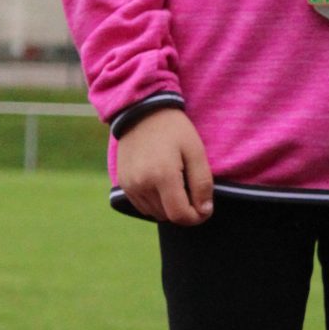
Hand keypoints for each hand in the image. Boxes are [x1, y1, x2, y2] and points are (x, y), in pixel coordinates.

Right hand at [116, 108, 214, 225]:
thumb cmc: (174, 129)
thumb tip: (205, 212)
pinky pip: (143, 206)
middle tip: (191, 188)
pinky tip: (161, 183)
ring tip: (176, 182)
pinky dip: (155, 202)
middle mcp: (142, 184)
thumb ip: (202, 183)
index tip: (204, 209)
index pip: (180, 215)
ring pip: (155, 213)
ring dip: (169, 206)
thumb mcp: (195, 151)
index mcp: (162, 176)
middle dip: (184, 210)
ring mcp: (129, 185)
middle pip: (168, 216)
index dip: (196, 218)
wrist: (142, 111)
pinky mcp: (123, 184)